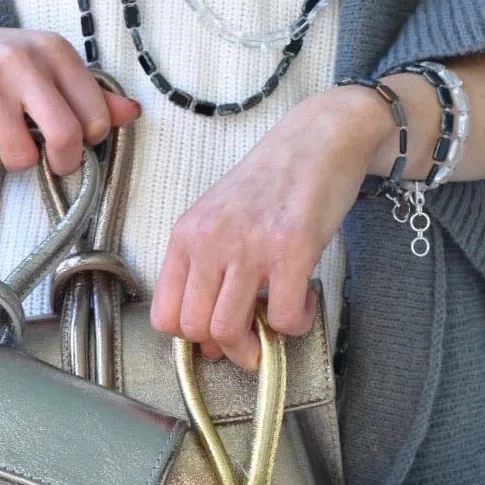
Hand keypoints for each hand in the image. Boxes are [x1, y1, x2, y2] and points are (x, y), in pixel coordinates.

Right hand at [0, 0, 139, 173]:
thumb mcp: (43, 66)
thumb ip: (88, 92)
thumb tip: (131, 114)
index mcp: (53, 52)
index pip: (95, 116)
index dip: (87, 141)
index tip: (72, 140)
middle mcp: (23, 62)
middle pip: (67, 138)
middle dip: (62, 163)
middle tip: (49, 162)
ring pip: (22, 157)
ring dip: (12, 159)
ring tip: (0, 136)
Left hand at [150, 86, 400, 368]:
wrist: (319, 137)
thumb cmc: (269, 184)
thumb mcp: (218, 221)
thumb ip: (207, 275)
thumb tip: (211, 344)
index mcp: (185, 237)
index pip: (165, 316)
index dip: (190, 337)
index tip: (216, 333)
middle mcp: (209, 241)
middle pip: (195, 329)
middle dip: (225, 346)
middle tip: (252, 337)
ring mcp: (248, 246)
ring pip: (229, 330)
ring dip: (257, 344)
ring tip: (276, 322)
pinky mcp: (291, 249)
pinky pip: (283, 317)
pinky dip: (295, 324)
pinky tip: (303, 303)